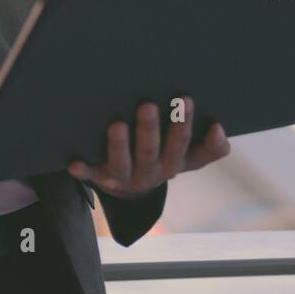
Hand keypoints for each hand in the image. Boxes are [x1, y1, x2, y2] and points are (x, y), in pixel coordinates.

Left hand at [68, 97, 229, 197]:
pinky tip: (74, 163)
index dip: (192, 133)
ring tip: (117, 125)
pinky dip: (84, 171)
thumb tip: (220, 129)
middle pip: (154, 153)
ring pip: (124, 164)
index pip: (190, 152)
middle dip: (151, 131)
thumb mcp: (188, 153)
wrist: (132, 187)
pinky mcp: (103, 178)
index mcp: (176, 163)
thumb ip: (210, 145)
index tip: (195, 107)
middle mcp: (154, 173)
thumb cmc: (163, 154)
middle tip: (148, 105)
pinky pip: (92, 176)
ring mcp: (127, 178)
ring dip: (120, 146)